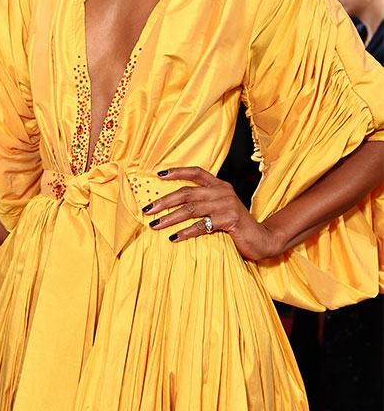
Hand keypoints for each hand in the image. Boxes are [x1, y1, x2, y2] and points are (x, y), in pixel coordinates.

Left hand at [143, 166, 277, 260]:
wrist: (262, 239)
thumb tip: (173, 204)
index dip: (177, 171)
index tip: (158, 174)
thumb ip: (203, 202)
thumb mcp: (219, 208)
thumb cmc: (235, 225)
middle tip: (148, 209)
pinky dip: (186, 232)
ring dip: (170, 217)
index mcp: (219, 185)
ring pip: (191, 209)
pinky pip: (203, 225)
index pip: (196, 172)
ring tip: (155, 225)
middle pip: (187, 193)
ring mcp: (227, 205)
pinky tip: (174, 237)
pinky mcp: (230, 220)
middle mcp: (223, 192)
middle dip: (164, 201)